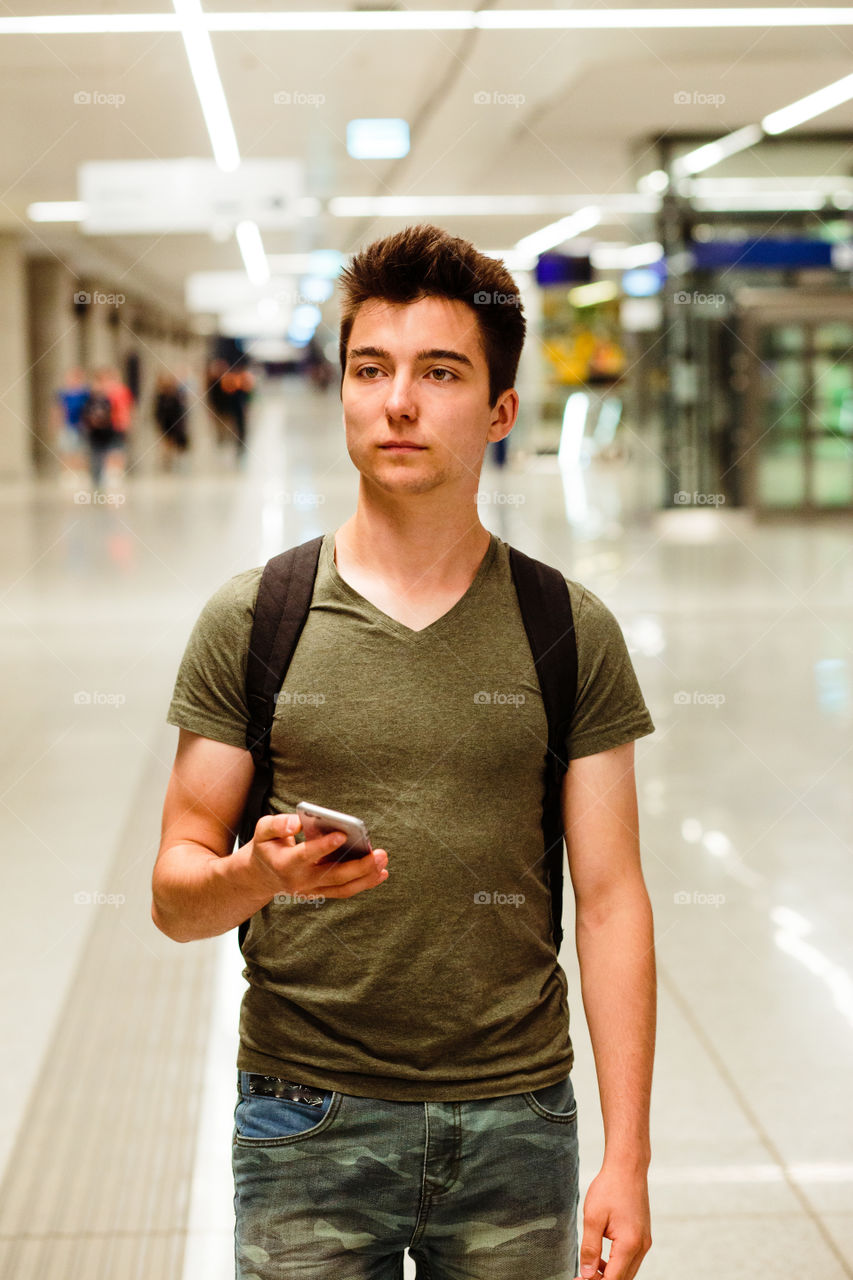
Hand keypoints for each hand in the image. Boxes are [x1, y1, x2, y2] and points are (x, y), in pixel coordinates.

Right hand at [248, 813, 388, 899]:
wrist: (261, 876)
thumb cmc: (267, 846)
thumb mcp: (263, 830)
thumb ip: (277, 824)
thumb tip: (297, 822)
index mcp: (285, 863)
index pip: (306, 855)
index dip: (324, 846)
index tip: (342, 834)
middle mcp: (300, 881)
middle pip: (333, 876)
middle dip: (359, 866)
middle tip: (380, 853)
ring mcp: (311, 890)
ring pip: (343, 888)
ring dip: (366, 877)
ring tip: (383, 861)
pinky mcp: (320, 892)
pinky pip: (345, 891)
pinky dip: (364, 883)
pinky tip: (381, 872)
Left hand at [576, 1163, 650, 1279]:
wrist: (627, 1167)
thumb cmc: (609, 1189)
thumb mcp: (592, 1218)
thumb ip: (590, 1249)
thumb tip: (587, 1274)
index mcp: (629, 1244)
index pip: (613, 1279)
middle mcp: (641, 1247)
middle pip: (622, 1279)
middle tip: (581, 1277)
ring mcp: (645, 1242)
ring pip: (628, 1272)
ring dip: (609, 1274)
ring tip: (588, 1269)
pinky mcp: (643, 1237)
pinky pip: (630, 1260)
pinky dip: (616, 1264)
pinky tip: (600, 1258)